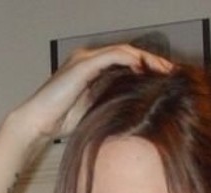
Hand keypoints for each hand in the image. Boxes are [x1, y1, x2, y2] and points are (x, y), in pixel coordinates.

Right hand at [12, 44, 172, 141]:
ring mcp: (85, 59)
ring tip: (164, 70)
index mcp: (92, 69)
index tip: (166, 81)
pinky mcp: (83, 64)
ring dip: (147, 59)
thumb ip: (111, 103)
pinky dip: (131, 60)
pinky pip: (113, 56)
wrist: (37, 123)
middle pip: (129, 53)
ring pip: (124, 51)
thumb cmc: (61, 123)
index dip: (147, 68)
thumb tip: (137, 108)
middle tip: (173, 72)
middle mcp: (89, 59)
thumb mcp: (94, 112)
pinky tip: (144, 69)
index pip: (126, 62)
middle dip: (153, 61)